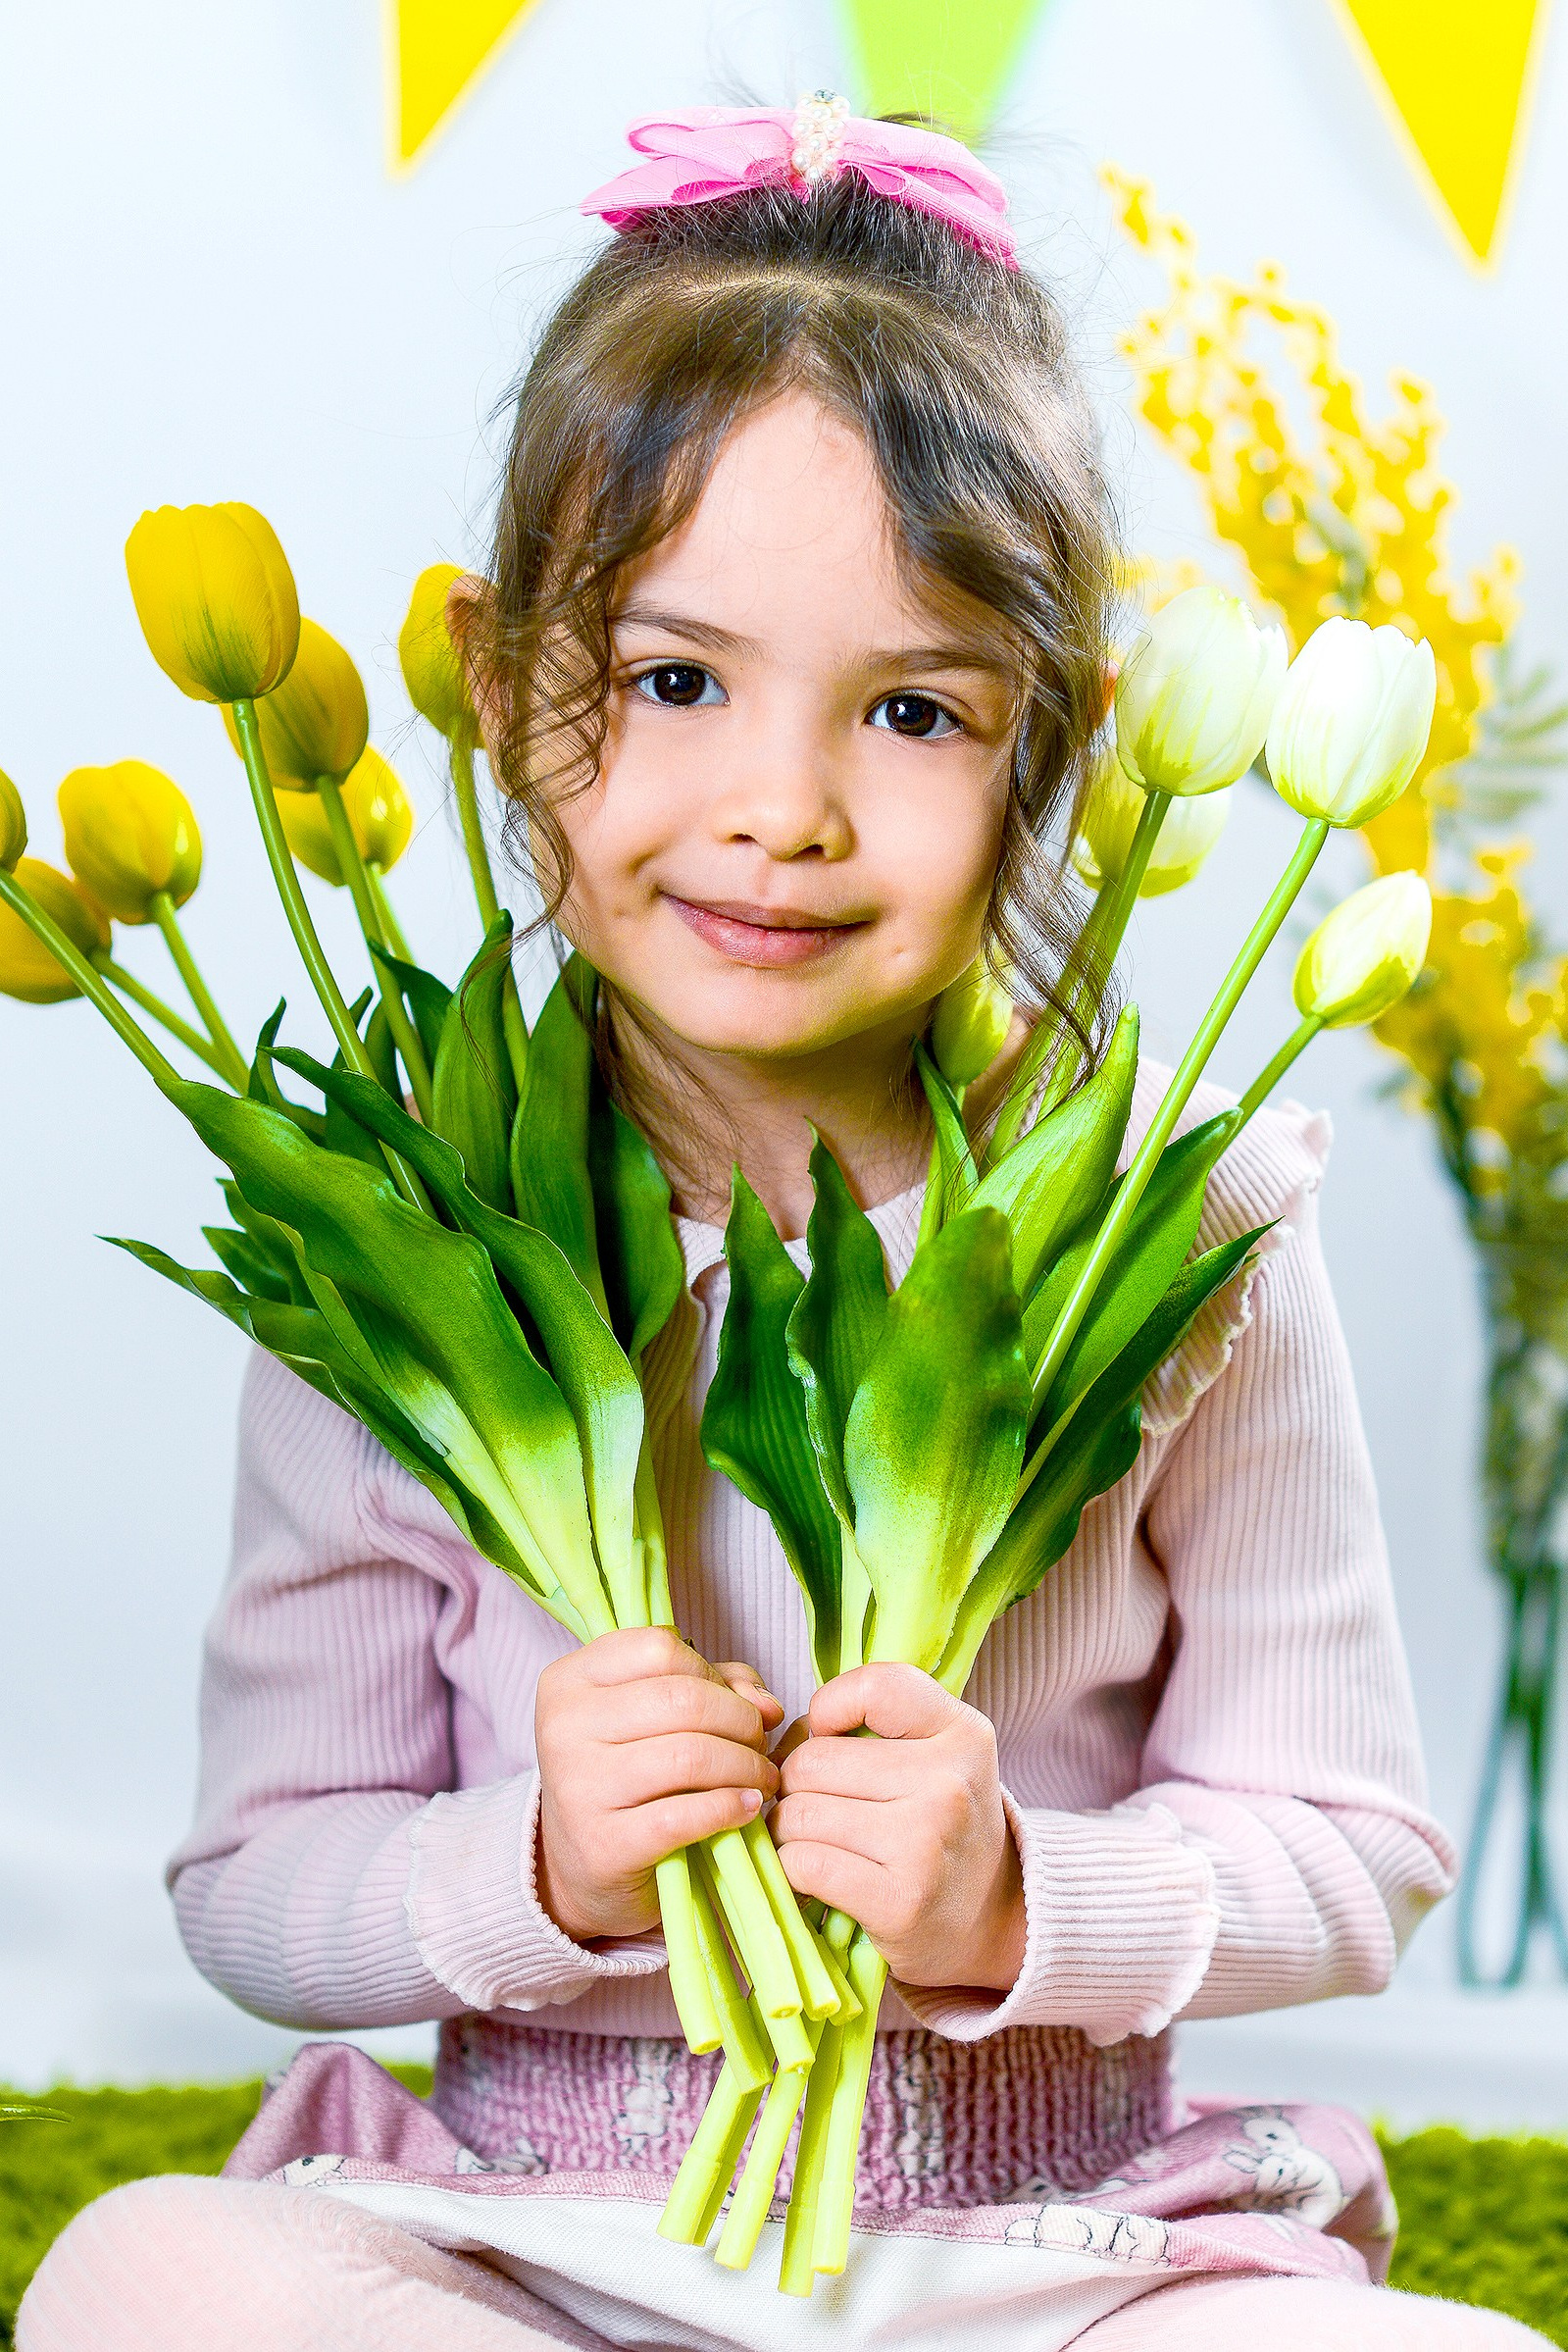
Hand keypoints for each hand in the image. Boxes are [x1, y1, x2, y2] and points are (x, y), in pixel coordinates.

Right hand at [534, 1628, 782, 1945]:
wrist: (580, 1868)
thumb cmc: (626, 1777)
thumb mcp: (655, 1717)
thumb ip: (715, 1688)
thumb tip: (767, 1705)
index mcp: (569, 1680)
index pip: (660, 1649)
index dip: (711, 1674)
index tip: (732, 1702)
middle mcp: (564, 1727)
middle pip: (684, 1700)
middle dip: (741, 1722)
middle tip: (760, 1745)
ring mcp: (580, 1787)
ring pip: (691, 1756)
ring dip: (746, 1767)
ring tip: (762, 1779)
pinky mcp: (604, 1844)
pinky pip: (686, 1815)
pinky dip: (730, 1807)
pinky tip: (747, 1808)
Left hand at [771, 1663, 1025, 1992]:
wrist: (991, 1919)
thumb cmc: (943, 1825)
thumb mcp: (940, 1754)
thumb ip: (879, 1720)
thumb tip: (790, 1731)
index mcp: (963, 1733)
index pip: (873, 1687)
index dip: (829, 1708)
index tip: (829, 1738)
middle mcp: (949, 1784)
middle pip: (812, 1761)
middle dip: (794, 1784)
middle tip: (813, 1803)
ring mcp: (926, 1844)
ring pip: (799, 1814)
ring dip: (788, 1831)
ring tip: (814, 1840)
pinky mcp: (900, 1902)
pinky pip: (803, 1863)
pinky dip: (792, 1869)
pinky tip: (815, 1873)